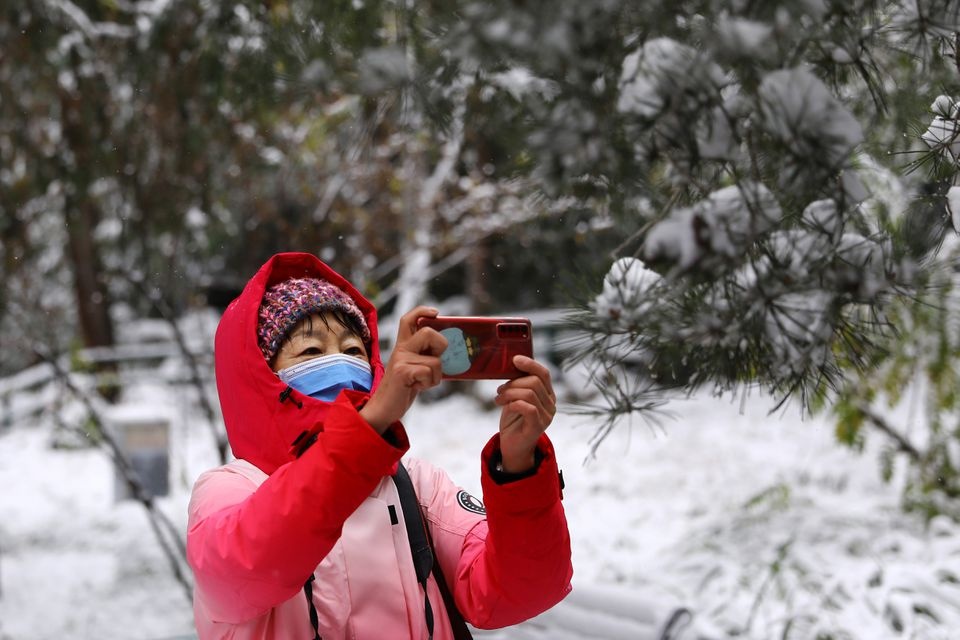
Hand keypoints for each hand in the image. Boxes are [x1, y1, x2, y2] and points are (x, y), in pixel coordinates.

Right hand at [360, 306, 447, 432]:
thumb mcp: (415, 367)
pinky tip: (417, 387)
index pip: (408, 319)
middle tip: (434, 359)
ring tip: (422, 382)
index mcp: (404, 345)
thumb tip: (447, 348)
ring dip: (436, 376)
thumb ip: (425, 356)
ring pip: (435, 360)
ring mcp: (401, 359)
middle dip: (441, 346)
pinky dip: (429, 383)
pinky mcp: (402, 372)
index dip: (422, 311)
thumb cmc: (404, 388)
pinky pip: (429, 373)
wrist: (385, 408)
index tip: (436, 313)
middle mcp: (401, 348)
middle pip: (428, 332)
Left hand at [495, 356, 556, 472]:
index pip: (544, 373)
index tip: (514, 360)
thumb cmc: (513, 421)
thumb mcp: (515, 398)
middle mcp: (551, 404)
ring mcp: (546, 416)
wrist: (512, 447)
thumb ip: (518, 385)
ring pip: (529, 393)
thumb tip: (510, 366)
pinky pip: (528, 407)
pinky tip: (504, 407)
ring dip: (509, 393)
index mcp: (547, 395)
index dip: (530, 364)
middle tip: (500, 391)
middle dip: (513, 383)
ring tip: (498, 399)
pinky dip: (512, 404)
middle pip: (534, 382)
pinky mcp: (538, 426)